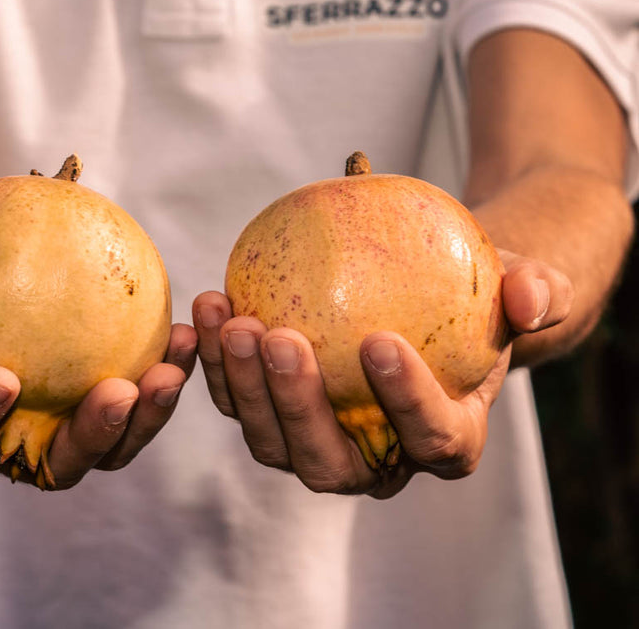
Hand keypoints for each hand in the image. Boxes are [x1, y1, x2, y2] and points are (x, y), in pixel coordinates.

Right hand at [0, 186, 196, 488]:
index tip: (3, 379)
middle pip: (43, 462)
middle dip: (85, 441)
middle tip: (117, 393)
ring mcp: (52, 417)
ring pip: (102, 442)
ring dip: (144, 418)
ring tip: (172, 368)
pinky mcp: (92, 392)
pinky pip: (133, 394)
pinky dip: (162, 374)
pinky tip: (186, 334)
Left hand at [193, 249, 571, 498]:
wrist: (426, 300)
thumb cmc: (477, 296)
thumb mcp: (520, 283)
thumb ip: (537, 292)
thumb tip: (530, 297)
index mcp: (446, 440)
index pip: (431, 440)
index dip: (407, 403)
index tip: (379, 342)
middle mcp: (377, 460)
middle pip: (329, 461)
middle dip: (298, 406)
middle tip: (278, 336)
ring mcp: (317, 442)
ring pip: (269, 439)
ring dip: (241, 385)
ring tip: (230, 316)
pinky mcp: (273, 412)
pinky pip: (236, 395)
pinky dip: (213, 358)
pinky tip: (207, 303)